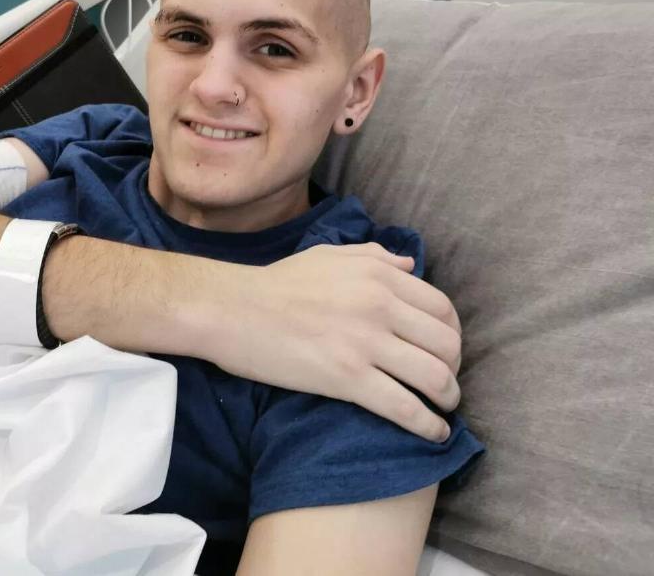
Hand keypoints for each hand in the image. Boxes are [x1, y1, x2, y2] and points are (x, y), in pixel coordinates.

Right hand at [210, 243, 460, 441]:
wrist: (234, 309)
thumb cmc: (278, 283)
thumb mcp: (329, 255)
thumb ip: (374, 256)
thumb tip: (410, 265)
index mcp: (378, 274)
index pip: (442, 308)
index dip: (452, 335)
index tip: (446, 351)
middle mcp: (380, 306)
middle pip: (447, 344)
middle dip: (455, 369)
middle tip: (446, 383)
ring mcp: (365, 343)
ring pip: (434, 377)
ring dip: (449, 398)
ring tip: (444, 409)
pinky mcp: (347, 378)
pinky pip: (404, 407)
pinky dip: (428, 425)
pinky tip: (433, 433)